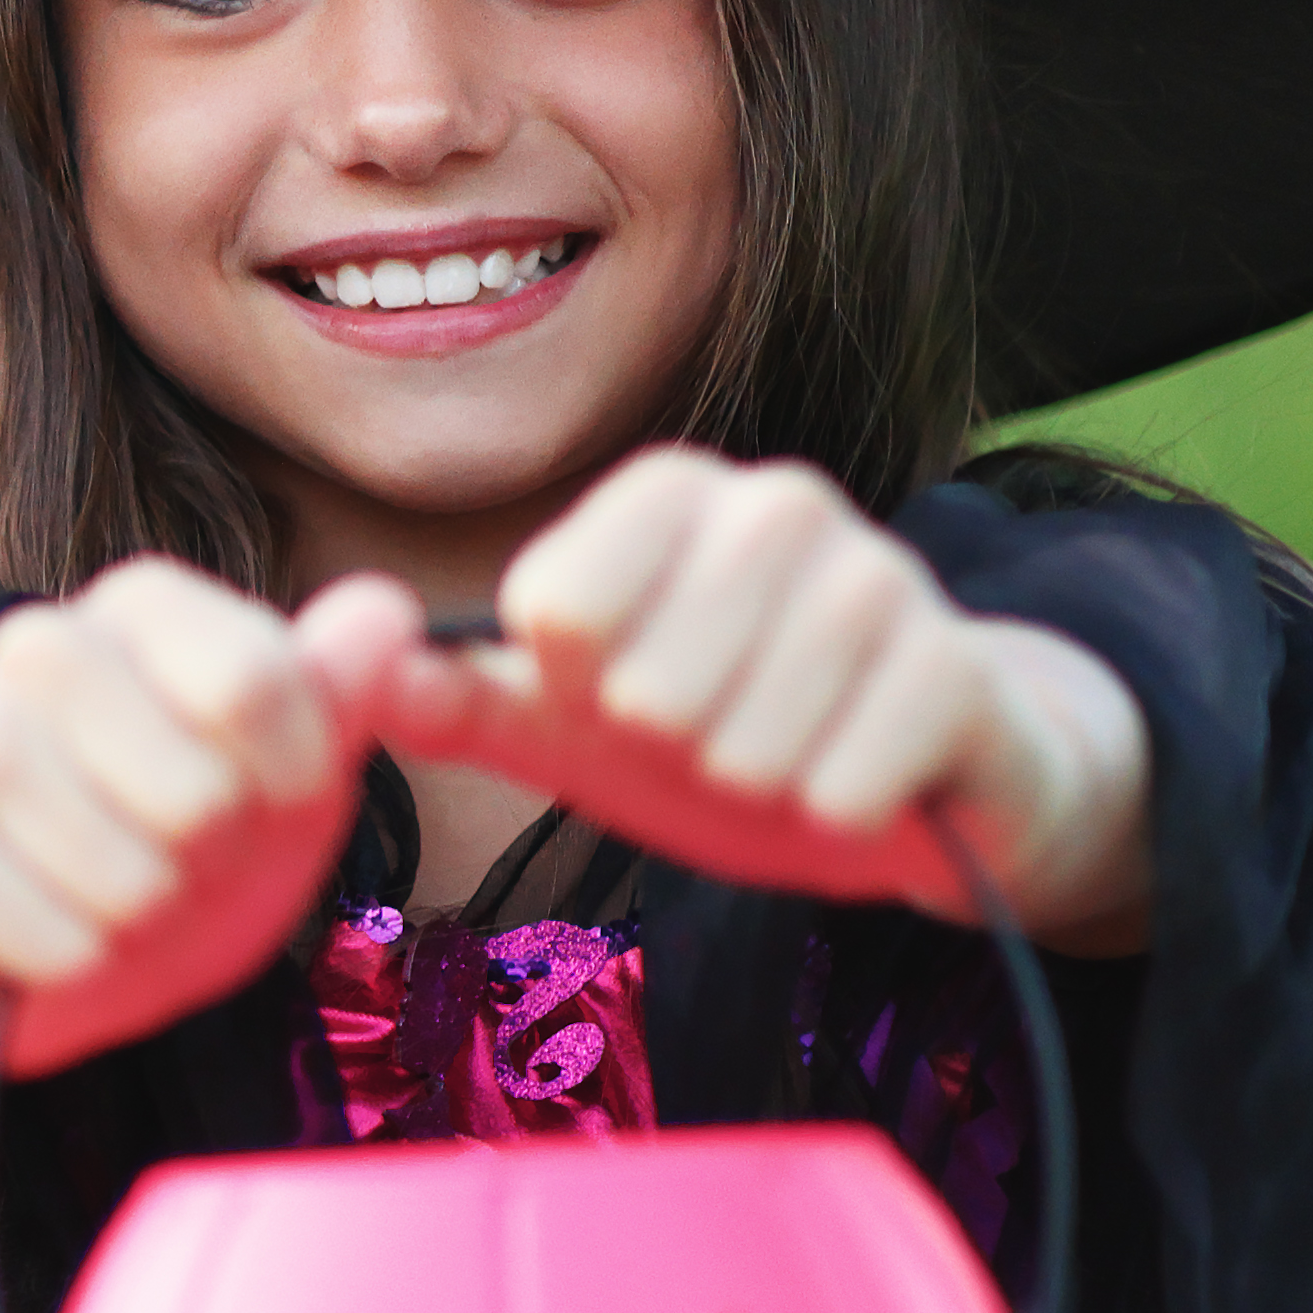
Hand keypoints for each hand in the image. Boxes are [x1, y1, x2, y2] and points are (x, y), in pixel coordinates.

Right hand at [0, 555, 378, 1077]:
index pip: (252, 683)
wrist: (80, 937)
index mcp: (138, 607)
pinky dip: (70, 963)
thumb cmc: (200, 838)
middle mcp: (35, 652)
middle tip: (193, 864)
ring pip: (115, 872)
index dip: (295, 779)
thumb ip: (346, 690)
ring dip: (149, 923)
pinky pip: (36, 934)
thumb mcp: (300, 765)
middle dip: (219, 864)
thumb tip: (388, 611)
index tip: (279, 801)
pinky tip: (62, 944)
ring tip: (131, 908)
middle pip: (196, 794)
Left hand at [329, 449, 1149, 942]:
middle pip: (642, 688)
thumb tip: (353, 671)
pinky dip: (832, 815)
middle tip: (721, 736)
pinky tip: (856, 783)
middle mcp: (774, 505)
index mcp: (667, 497)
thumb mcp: (578, 727)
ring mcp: (880, 574)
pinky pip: (840, 783)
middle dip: (671, 751)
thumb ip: (463, 701)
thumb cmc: (728, 734)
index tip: (624, 691)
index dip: (577, 692)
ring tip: (790, 757)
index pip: (553, 610)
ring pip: (742, 742)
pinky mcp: (959, 667)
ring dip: (753, 786)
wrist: (923, 775)